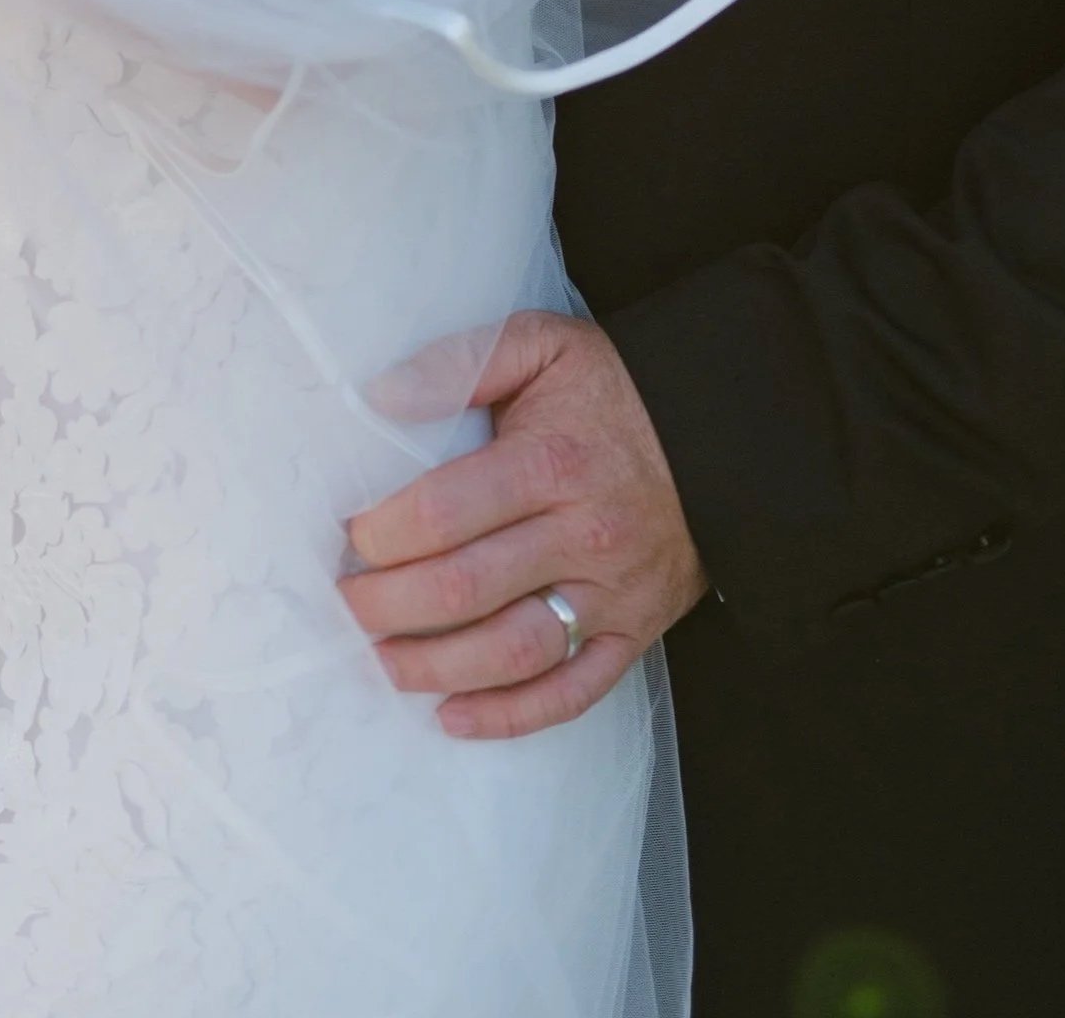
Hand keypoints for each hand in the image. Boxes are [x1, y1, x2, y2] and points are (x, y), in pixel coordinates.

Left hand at [339, 310, 707, 738]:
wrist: (717, 434)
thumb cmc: (613, 389)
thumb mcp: (543, 346)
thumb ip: (462, 362)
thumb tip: (381, 395)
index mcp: (551, 463)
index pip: (444, 513)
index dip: (383, 533)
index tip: (349, 536)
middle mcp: (583, 535)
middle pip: (465, 589)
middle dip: (388, 605)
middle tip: (347, 601)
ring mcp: (612, 594)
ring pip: (511, 654)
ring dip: (434, 667)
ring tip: (381, 659)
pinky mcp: (633, 634)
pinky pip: (571, 694)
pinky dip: (509, 718)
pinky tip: (452, 716)